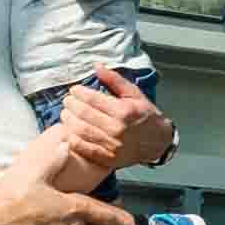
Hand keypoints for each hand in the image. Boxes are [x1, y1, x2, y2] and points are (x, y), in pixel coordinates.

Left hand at [55, 68, 173, 175]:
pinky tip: (69, 132)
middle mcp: (117, 129)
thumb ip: (114, 79)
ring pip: (81, 131)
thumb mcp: (134, 94)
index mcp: (123, 111)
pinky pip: (85, 148)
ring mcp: (112, 145)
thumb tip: (97, 66)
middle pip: (84, 114)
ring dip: (69, 121)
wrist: (158, 142)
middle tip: (67, 101)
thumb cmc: (146, 116)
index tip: (74, 90)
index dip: (79, 93)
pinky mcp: (108, 158)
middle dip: (71, 105)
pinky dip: (73, 139)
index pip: (93, 99)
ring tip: (65, 114)